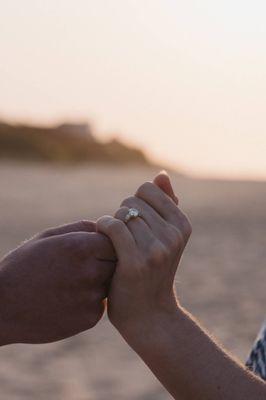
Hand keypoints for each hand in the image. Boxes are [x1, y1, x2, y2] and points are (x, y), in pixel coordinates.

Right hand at [0, 220, 115, 344]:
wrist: (2, 307)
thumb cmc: (23, 266)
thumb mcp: (48, 237)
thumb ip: (81, 228)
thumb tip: (105, 229)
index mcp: (81, 247)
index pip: (116, 240)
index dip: (105, 243)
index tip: (91, 247)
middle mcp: (90, 272)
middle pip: (117, 262)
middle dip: (105, 261)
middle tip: (80, 266)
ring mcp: (91, 298)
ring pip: (109, 284)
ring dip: (98, 282)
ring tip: (70, 282)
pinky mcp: (90, 319)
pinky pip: (100, 304)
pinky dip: (89, 301)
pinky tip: (67, 299)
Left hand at [96, 172, 190, 340]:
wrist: (149, 315)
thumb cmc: (152, 272)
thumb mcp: (166, 237)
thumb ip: (166, 204)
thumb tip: (160, 174)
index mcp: (182, 225)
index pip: (148, 188)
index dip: (135, 202)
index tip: (134, 222)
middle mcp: (173, 235)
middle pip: (132, 200)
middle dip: (123, 214)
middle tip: (125, 237)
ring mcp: (156, 249)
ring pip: (122, 213)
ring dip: (112, 225)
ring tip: (116, 244)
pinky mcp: (136, 262)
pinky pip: (112, 226)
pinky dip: (103, 229)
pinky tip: (103, 240)